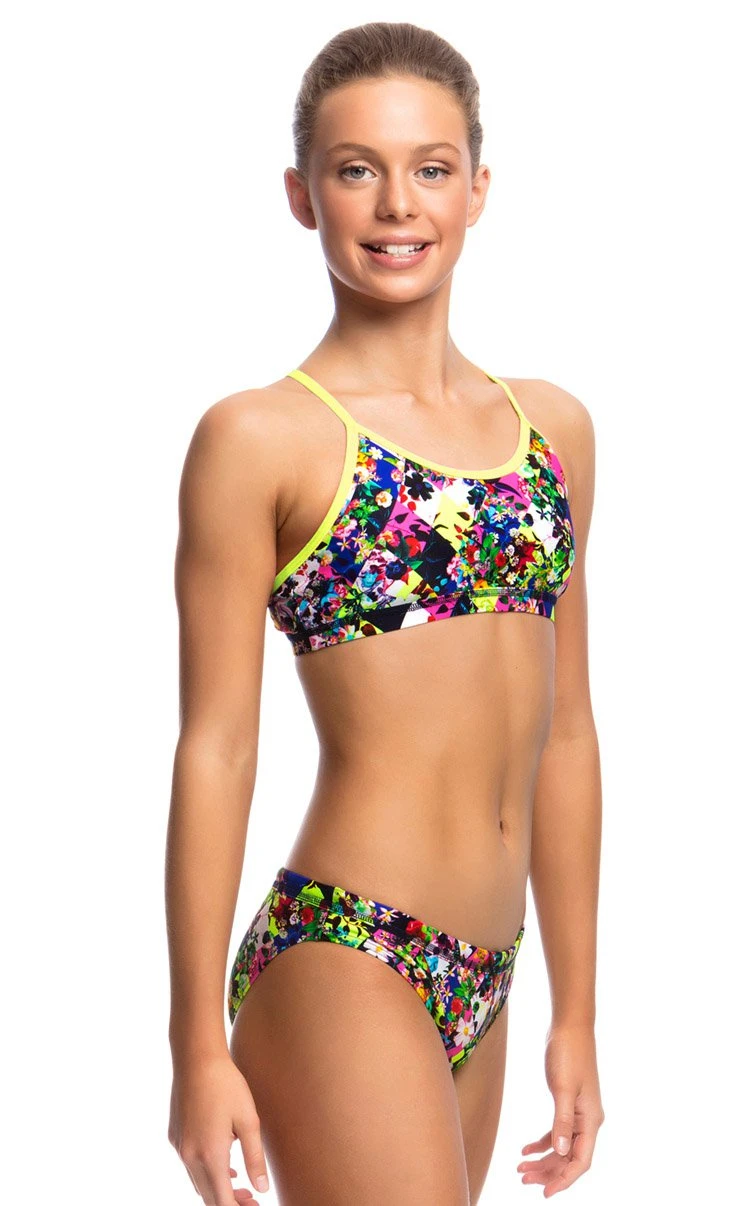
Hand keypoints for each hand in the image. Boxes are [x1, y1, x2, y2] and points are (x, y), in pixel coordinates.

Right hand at [169, 1052, 269, 1203]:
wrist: (196, 1058)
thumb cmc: (226, 1086)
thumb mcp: (249, 1121)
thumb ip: (255, 1158)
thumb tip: (261, 1189)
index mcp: (210, 1155)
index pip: (222, 1202)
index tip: (254, 1205)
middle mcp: (190, 1157)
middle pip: (208, 1197)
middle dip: (230, 1202)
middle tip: (251, 1199)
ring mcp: (179, 1147)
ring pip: (198, 1183)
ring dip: (217, 1188)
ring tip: (239, 1183)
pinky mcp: (175, 1137)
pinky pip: (190, 1166)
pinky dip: (205, 1172)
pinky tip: (222, 1162)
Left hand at [517, 1022, 603, 1196]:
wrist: (569, 1027)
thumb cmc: (569, 1054)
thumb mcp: (563, 1088)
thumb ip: (562, 1121)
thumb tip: (561, 1151)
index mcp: (591, 1121)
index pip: (580, 1162)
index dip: (564, 1180)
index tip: (545, 1193)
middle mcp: (587, 1121)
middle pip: (569, 1158)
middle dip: (548, 1172)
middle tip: (523, 1178)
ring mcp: (578, 1113)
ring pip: (562, 1147)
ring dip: (543, 1160)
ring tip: (520, 1168)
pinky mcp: (567, 1104)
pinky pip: (556, 1132)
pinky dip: (542, 1142)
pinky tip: (525, 1148)